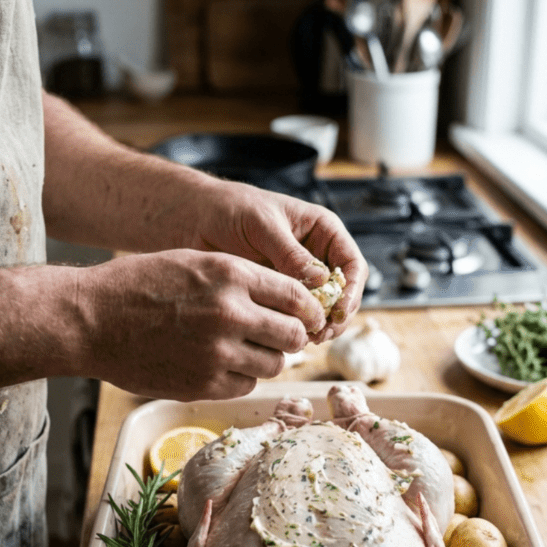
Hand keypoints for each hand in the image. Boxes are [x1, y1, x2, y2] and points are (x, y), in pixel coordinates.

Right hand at [80, 249, 327, 399]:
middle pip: (293, 334)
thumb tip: (290, 300)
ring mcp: (217, 353)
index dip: (308, 309)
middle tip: (279, 336)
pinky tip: (221, 365)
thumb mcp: (194, 262)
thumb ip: (242, 278)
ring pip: (274, 364)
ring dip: (267, 359)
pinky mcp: (203, 385)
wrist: (90, 319)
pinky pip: (245, 386)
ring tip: (245, 349)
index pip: (297, 296)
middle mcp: (230, 313)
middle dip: (292, 336)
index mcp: (231, 275)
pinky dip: (241, 377)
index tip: (306, 316)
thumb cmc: (139, 285)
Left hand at [186, 176, 367, 339]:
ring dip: (317, 326)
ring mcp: (298, 279)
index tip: (338, 311)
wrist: (194, 218)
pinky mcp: (278, 295)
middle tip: (319, 333)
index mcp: (322, 231)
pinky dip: (294, 328)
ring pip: (322, 310)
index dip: (352, 291)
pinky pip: (295, 316)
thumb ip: (290, 252)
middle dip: (336, 316)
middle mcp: (316, 256)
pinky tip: (283, 336)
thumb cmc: (230, 209)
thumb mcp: (262, 224)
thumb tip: (320, 282)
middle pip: (343, 294)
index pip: (353, 264)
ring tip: (302, 338)